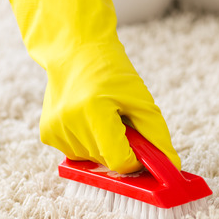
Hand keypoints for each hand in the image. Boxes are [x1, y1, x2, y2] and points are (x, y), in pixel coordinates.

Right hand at [10, 0, 180, 173]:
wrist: (76, 52)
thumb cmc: (113, 73)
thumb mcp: (142, 100)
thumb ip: (157, 135)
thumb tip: (172, 166)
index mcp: (94, 112)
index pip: (119, 161)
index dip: (136, 160)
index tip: (142, 148)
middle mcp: (69, 124)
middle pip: (107, 162)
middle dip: (121, 148)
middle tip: (122, 120)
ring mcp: (55, 131)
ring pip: (92, 160)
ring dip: (104, 146)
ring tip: (103, 115)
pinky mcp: (47, 134)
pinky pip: (76, 154)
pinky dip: (89, 143)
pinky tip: (88, 119)